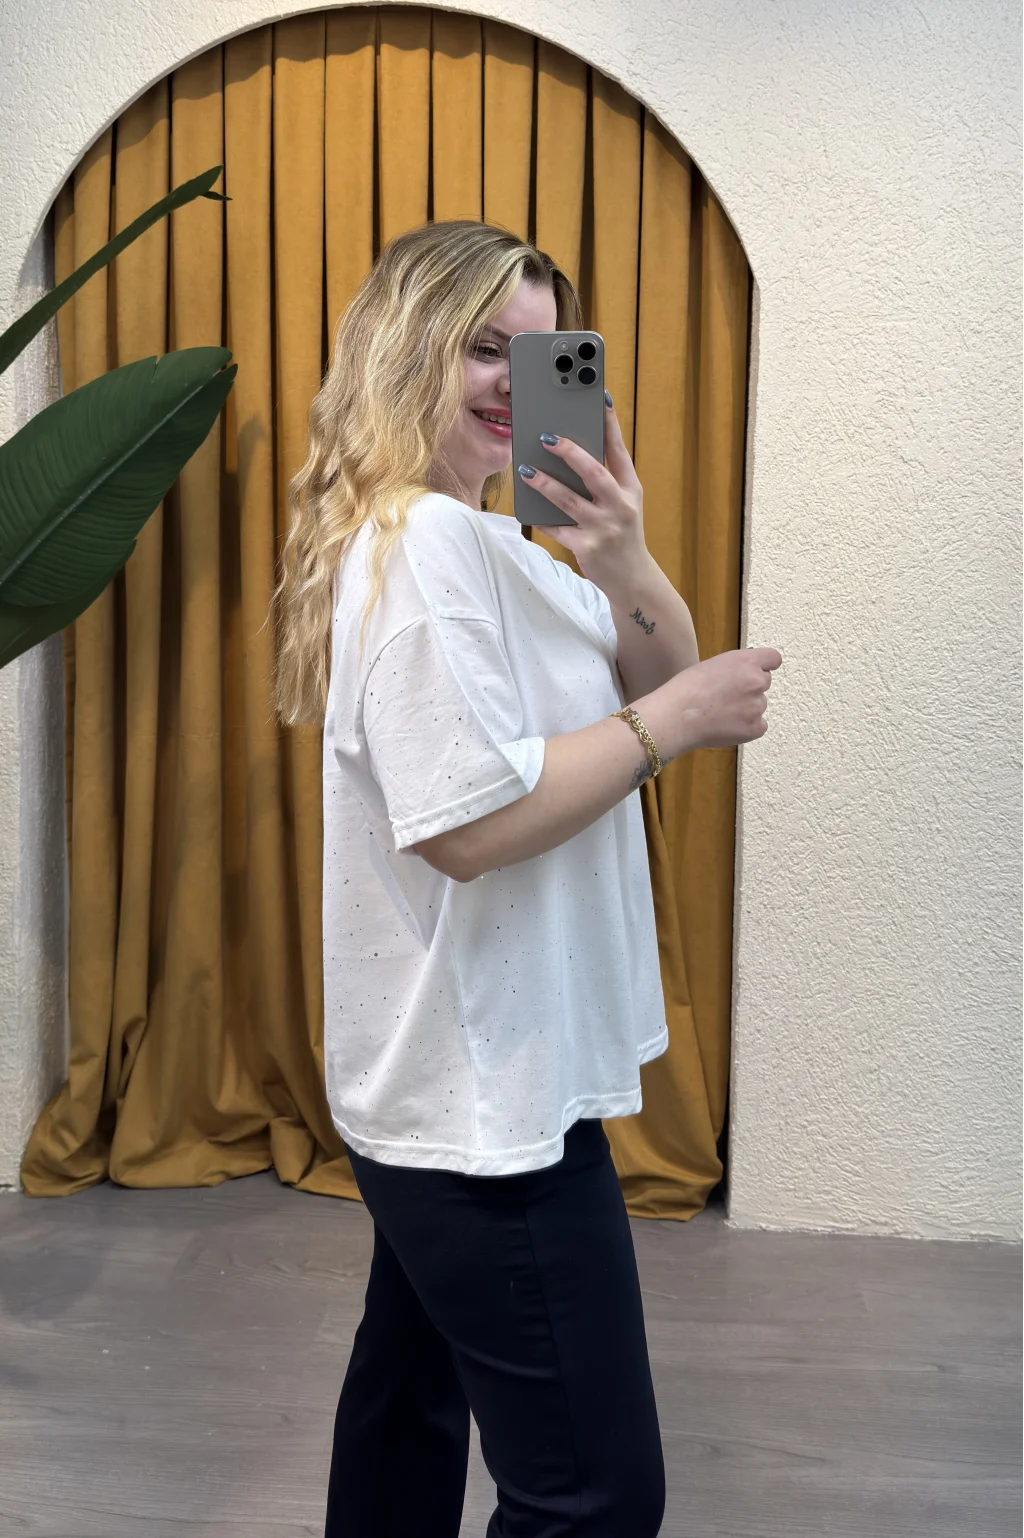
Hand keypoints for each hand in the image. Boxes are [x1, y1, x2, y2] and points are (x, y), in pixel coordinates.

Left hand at [518, 394, 647, 595]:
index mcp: (630, 489)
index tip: (600, 398)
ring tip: (525, 470)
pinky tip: (528, 509)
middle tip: (547, 437)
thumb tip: (570, 454)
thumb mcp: (624, 505)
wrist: (633, 579)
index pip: (620, 451)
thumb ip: (605, 482)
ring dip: (545, 483)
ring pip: (569, 501)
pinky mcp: (587, 548)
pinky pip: (558, 529)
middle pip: (594, 473)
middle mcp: (620, 506)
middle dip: (570, 453)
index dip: (610, 424)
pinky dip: (542, 519)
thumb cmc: (622, 534)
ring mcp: (604, 528)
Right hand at [659, 648, 783, 755]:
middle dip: (750, 688)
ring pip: (759, 705)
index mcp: (746, 662)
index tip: (756, 672)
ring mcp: (757, 706)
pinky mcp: (754, 728)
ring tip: (720, 713)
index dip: (764, 666)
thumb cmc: (686, 688)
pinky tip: (726, 726)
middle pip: (764, 683)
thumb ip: (734, 668)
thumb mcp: (712, 665)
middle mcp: (757, 681)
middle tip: (727, 696)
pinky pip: (759, 726)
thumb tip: (742, 676)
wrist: (677, 715)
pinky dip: (746, 727)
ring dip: (746, 709)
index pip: (773, 658)